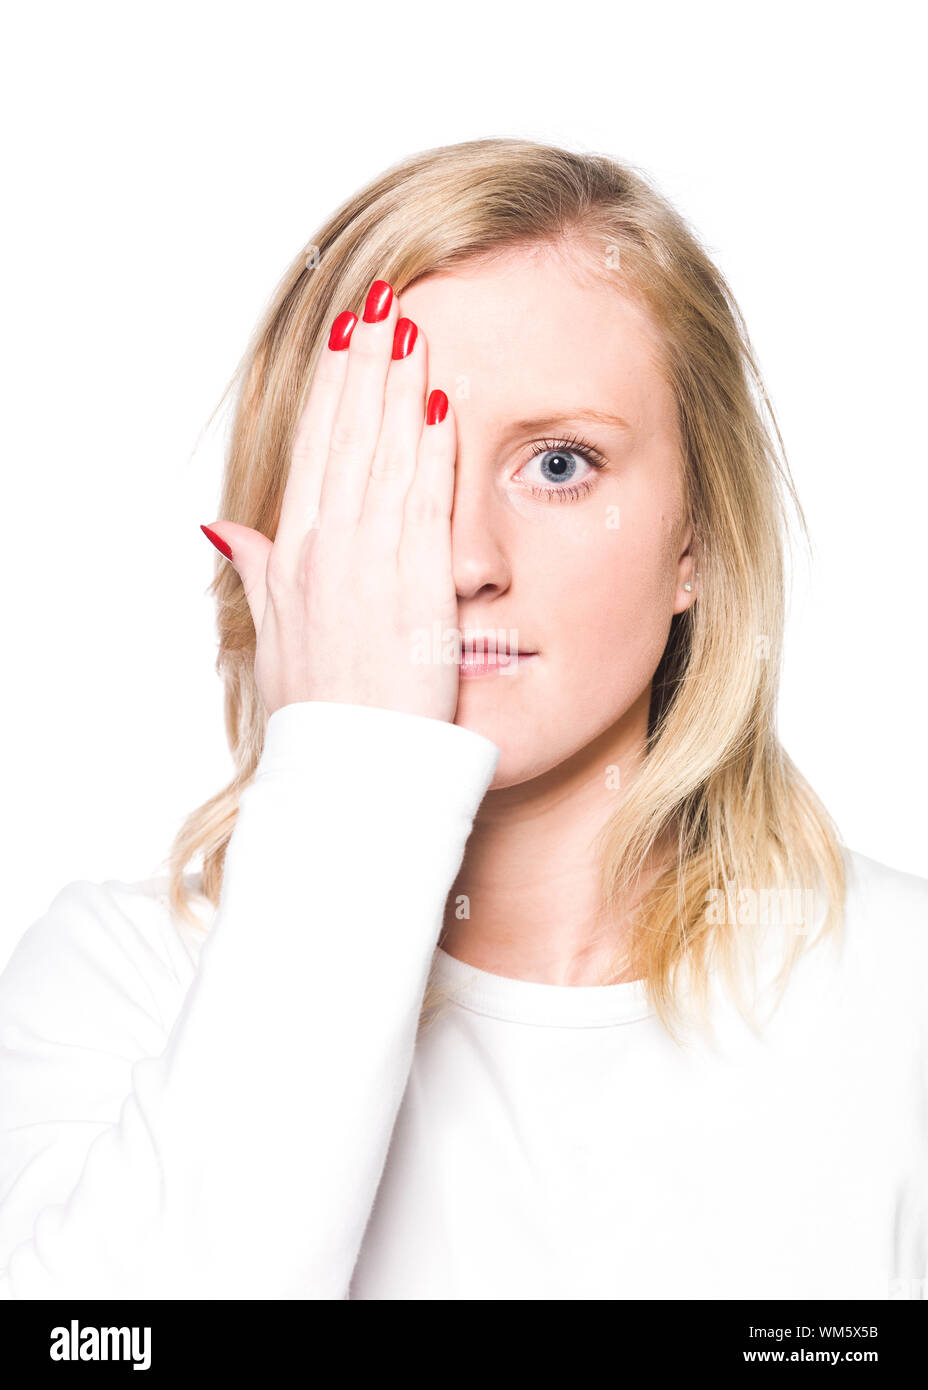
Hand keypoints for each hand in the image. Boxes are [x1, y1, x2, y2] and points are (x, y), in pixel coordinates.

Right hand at [201, 279, 459, 722]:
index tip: (343, 338)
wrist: (348, 772)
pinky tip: (440, 405)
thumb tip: (224, 527)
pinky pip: (422, 506)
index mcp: (294, 557)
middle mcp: (326, 552)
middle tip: (379, 299)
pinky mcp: (416, 590)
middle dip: (362, 364)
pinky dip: (430, 453)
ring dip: (396, 387)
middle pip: (345, 439)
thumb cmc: (316, 713)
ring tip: (410, 326)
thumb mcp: (272, 640)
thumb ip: (256, 574)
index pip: (314, 453)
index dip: (330, 390)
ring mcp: (369, 567)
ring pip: (382, 457)